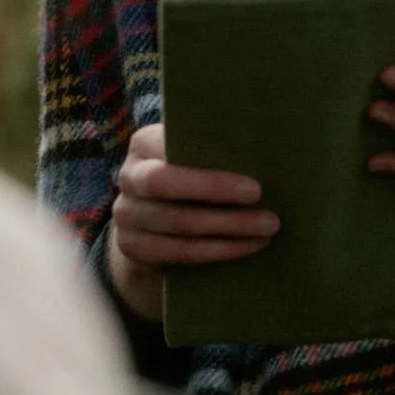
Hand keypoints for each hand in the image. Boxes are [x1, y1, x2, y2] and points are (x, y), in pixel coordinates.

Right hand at [107, 123, 278, 321]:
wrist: (156, 215)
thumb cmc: (191, 171)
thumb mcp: (197, 154)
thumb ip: (217, 148)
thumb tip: (269, 151)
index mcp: (144, 143)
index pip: (174, 153)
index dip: (212, 176)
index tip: (256, 188)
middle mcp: (128, 176)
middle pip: (168, 187)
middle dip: (219, 200)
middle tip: (268, 215)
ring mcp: (125, 214)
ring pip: (178, 225)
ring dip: (228, 232)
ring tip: (266, 232)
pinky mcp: (130, 245)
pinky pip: (177, 251)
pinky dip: (216, 252)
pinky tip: (246, 247)